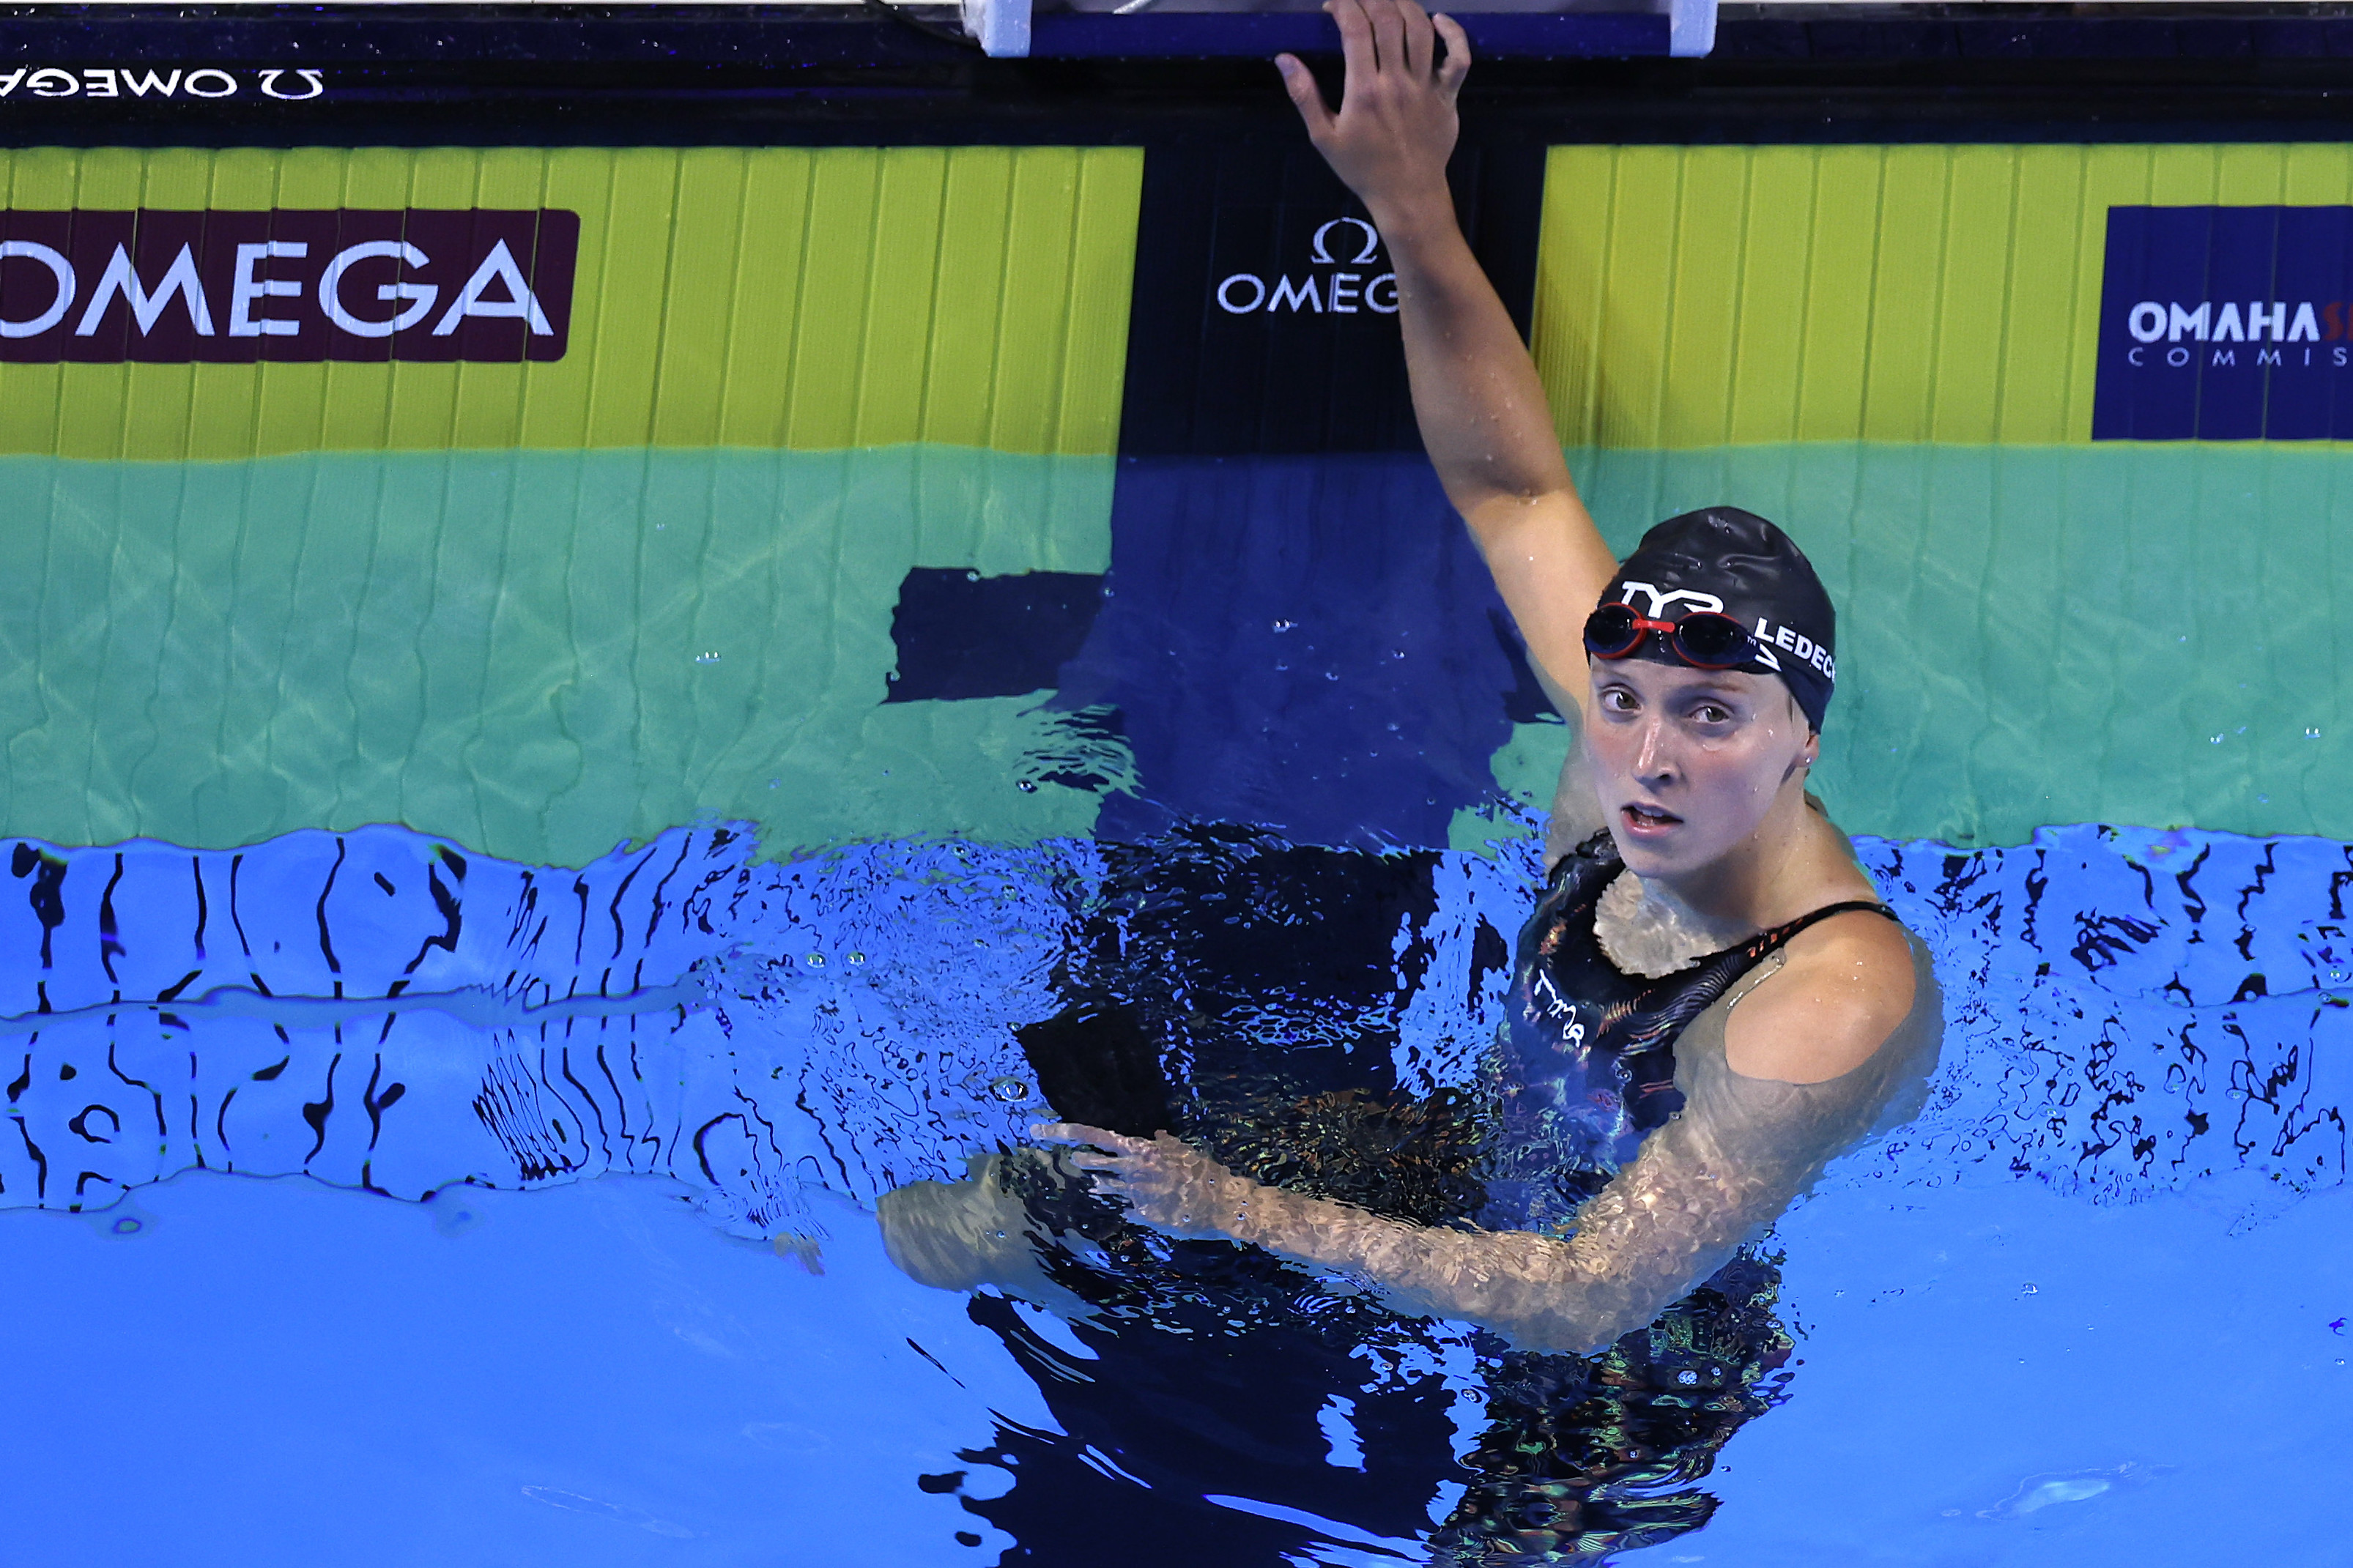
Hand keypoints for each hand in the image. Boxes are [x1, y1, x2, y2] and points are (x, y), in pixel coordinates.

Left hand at [1032, 1122, 1253, 1241]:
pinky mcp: (1141, 1213)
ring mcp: (1134, 1194)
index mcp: (1140, 1150)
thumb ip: (1167, 1145)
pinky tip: (1133, 1205)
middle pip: (1094, 1162)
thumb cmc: (1206, 1174)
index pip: (1096, 1135)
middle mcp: (1132, 1170)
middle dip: (1081, 1160)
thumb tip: (1157, 1136)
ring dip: (1101, 1184)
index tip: (1040, 1130)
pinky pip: (1127, 1207)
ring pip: (1106, 1187)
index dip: (1066, 1131)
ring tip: (1095, 1183)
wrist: (1221, 1205)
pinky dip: (1128, 1204)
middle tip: (1071, 1159)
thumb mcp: (1186, 1153)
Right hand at [1277, 0, 1469, 225]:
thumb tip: (1284, 59)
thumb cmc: (1362, 168)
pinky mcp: (1447, 95)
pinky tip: (1438, 19)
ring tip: (1387, 0)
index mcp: (1364, 91)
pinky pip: (1460, 57)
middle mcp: (1398, 82)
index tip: (1332, 5)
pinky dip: (1453, 32)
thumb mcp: (1324, 137)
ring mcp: (1426, 87)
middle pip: (1389, 19)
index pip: (1356, 28)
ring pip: (1421, 29)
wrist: (1406, 195)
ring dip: (1405, 4)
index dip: (1343, 5)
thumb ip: (1304, 95)